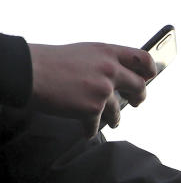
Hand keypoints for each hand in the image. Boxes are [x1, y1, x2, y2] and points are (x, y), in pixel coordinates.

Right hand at [27, 42, 157, 137]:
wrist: (30, 72)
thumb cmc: (51, 62)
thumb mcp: (84, 52)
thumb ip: (104, 61)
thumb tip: (120, 75)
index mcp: (107, 52)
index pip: (142, 58)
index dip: (150, 69)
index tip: (149, 77)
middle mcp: (110, 69)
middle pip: (139, 86)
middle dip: (139, 97)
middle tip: (136, 102)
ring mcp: (103, 89)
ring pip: (118, 112)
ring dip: (114, 119)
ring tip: (112, 121)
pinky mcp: (93, 108)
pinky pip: (97, 125)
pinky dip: (90, 129)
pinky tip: (86, 130)